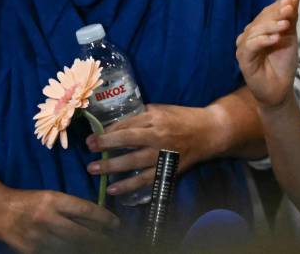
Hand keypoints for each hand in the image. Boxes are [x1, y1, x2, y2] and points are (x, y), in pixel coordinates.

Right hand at [0, 187, 117, 252]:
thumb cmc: (30, 201)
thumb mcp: (52, 196)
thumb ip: (72, 206)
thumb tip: (96, 216)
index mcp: (54, 201)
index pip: (86, 210)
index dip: (104, 218)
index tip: (116, 223)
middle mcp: (48, 219)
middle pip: (81, 232)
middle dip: (99, 237)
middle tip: (111, 238)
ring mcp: (38, 236)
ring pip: (70, 245)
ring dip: (86, 246)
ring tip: (98, 245)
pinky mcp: (31, 250)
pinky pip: (55, 252)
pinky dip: (68, 250)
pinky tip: (77, 249)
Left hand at [85, 103, 220, 197]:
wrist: (210, 132)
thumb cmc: (184, 118)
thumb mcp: (163, 110)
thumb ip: (141, 116)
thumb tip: (116, 124)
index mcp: (157, 118)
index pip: (128, 124)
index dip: (108, 132)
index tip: (92, 138)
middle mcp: (159, 135)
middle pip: (128, 141)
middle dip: (106, 146)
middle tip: (89, 151)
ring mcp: (164, 153)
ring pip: (134, 161)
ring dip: (112, 167)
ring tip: (94, 170)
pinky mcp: (168, 168)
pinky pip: (146, 179)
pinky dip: (129, 185)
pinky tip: (114, 189)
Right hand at [236, 0, 299, 108]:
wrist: (280, 88)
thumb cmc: (283, 62)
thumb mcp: (290, 36)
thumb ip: (290, 17)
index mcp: (259, 29)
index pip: (267, 13)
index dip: (279, 5)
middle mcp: (249, 36)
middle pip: (261, 20)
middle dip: (276, 13)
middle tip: (290, 9)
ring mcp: (244, 47)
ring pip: (255, 31)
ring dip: (271, 26)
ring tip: (286, 25)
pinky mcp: (243, 59)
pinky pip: (251, 46)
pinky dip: (263, 40)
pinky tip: (275, 39)